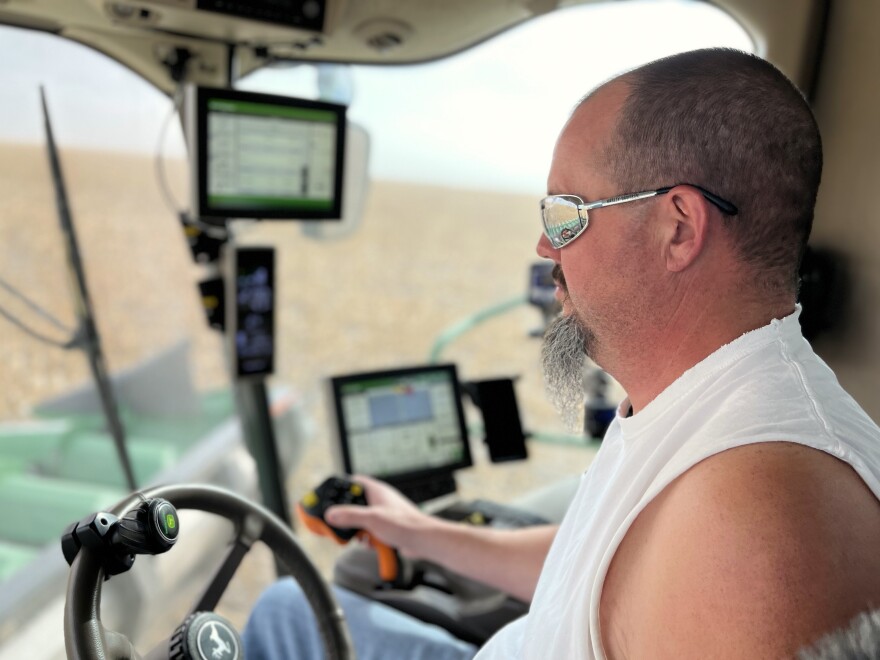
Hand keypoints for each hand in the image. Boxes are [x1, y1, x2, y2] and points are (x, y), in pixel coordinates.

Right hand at [324, 475, 438, 558]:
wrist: (423, 540)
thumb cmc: (404, 524)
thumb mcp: (372, 519)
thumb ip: (350, 516)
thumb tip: (330, 513)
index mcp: (376, 490)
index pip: (353, 482)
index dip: (340, 487)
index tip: (328, 497)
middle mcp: (380, 499)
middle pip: (354, 504)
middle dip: (348, 517)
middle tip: (340, 524)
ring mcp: (384, 513)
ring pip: (362, 520)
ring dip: (359, 531)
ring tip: (362, 537)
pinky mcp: (387, 527)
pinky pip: (371, 531)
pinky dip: (369, 538)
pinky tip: (372, 544)